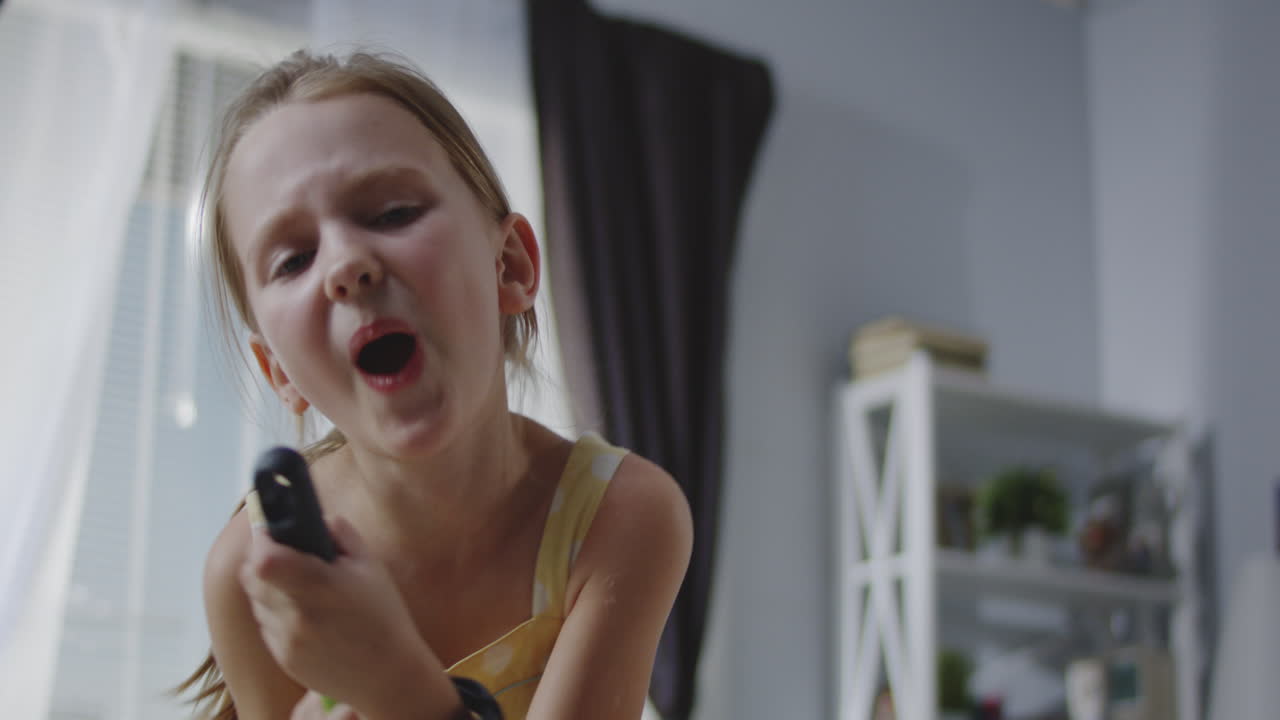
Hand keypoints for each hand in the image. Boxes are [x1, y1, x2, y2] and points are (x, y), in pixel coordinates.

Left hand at [240, 515, 443, 714]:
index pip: (264, 558)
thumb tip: (316, 517)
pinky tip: (307, 618)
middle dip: (262, 560)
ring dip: (270, 589)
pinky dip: (277, 615)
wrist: (387, 674)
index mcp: (318, 584)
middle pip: (251, 577)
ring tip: (302, 591)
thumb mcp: (371, 566)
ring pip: (257, 601)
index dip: (262, 540)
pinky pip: (266, 625)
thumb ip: (341, 533)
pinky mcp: (282, 657)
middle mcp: (295, 613)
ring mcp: (285, 638)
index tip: (273, 532)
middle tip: (285, 557)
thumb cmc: (383, 616)